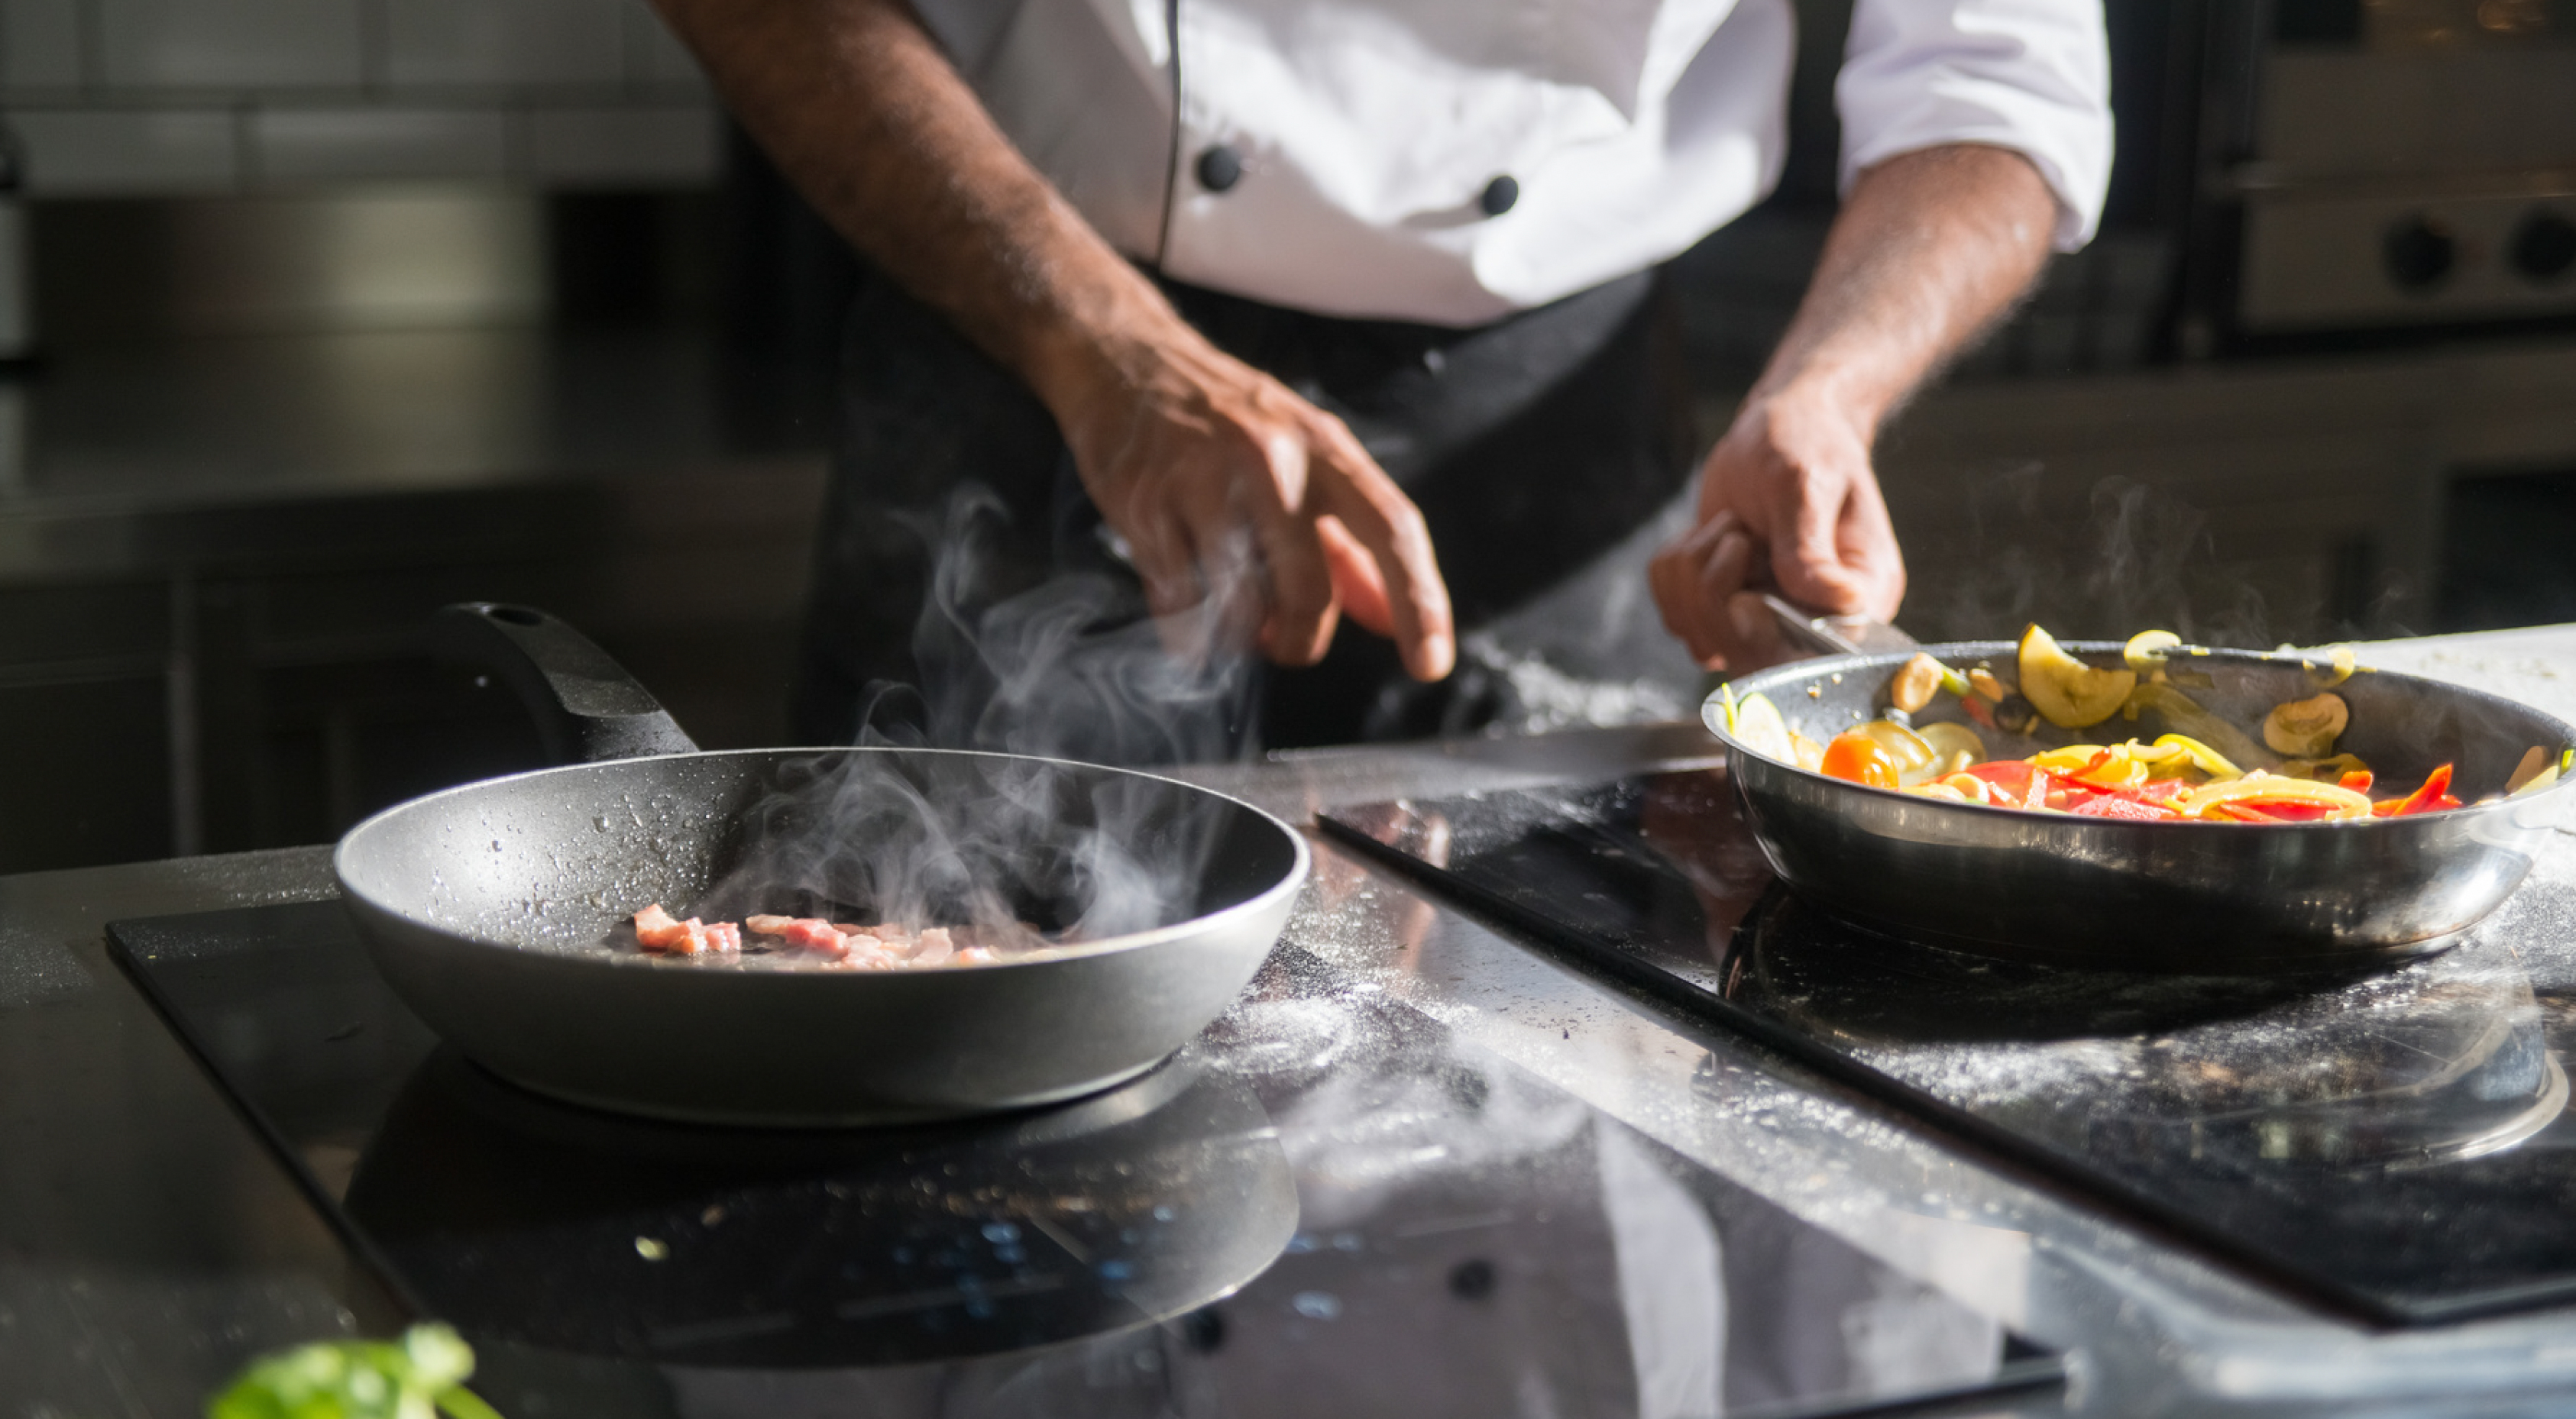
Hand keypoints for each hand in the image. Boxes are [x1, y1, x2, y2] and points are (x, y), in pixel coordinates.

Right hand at [1044, 326, 1455, 680]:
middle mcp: (1270, 461)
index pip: (1391, 527)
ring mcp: (1202, 483)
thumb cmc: (1230, 422)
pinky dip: (1190, 631)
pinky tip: (1190, 606)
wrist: (1125, 362)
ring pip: (1241, 607)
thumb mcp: (1306, 460)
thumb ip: (1353, 546)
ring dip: (1243, 637)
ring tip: (1235, 620)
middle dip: (1303, 639)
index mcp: (1324, 447)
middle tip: (1287, 644)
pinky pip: (1180, 606)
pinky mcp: (1145, 507)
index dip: (1419, 601)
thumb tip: (1393, 621)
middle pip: (1309, 588)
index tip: (1429, 664)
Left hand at [1649, 384, 1903, 671]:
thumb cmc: (1807, 445)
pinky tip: (1707, 536)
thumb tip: (1840, 603)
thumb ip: (1809, 549)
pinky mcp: (1723, 610)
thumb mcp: (1806, 486)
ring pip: (1699, 635)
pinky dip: (1676, 570)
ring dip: (1696, 570)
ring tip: (1731, 527)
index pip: (1816, 658)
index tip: (1748, 585)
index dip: (1767, 633)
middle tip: (1737, 534)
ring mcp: (1767, 622)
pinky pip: (1674, 613)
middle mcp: (1817, 623)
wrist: (1779, 427)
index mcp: (1861, 601)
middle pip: (1745, 655)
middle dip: (1719, 590)